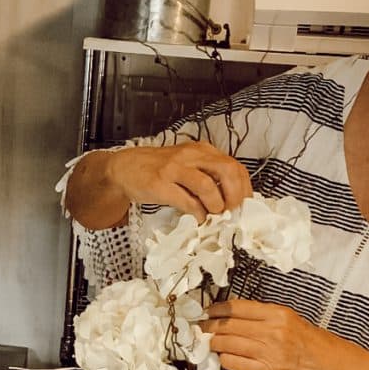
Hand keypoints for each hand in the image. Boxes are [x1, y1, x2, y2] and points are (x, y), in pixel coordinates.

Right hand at [108, 141, 251, 220]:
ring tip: (214, 215)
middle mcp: (190, 156)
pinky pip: (186, 200)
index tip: (244, 205)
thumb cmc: (157, 169)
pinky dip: (197, 213)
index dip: (244, 188)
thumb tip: (230, 200)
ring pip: (207, 185)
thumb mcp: (186, 165)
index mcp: (201, 150)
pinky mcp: (160, 184)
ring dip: (216, 205)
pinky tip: (198, 219)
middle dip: (235, 195)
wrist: (124, 168)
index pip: (234, 165)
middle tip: (232, 212)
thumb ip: (206, 176)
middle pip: (226, 171)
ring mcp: (174, 169)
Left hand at [201, 298, 368, 369]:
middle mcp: (271, 331)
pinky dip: (224, 359)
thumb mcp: (291, 320)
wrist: (333, 368)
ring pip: (226, 344)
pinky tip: (223, 357)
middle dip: (208, 327)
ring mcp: (268, 353)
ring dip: (213, 343)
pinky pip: (234, 364)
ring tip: (207, 342)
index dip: (216, 309)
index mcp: (277, 314)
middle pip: (227, 326)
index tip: (207, 311)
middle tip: (199, 328)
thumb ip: (264, 317)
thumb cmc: (314, 342)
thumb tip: (233, 317)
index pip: (236, 307)